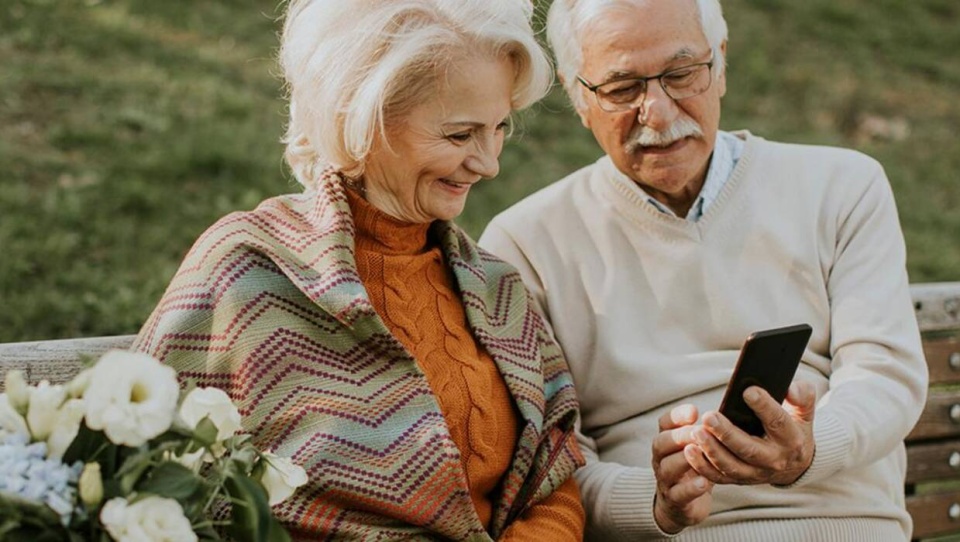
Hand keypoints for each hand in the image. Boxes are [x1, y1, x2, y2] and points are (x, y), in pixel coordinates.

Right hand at [651, 404, 713, 533]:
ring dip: (684, 459)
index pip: (665, 423)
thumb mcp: (698, 447)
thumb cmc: (694, 468)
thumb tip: (735, 408)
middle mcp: (661, 458)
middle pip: (661, 442)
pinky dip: (690, 488)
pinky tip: (704, 482)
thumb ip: (708, 431)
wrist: (680, 504)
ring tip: (701, 454)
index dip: (677, 416)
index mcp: (667, 441)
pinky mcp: (674, 500)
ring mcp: (665, 479)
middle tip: (700, 432)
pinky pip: (678, 493)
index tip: (695, 411)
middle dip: (680, 436)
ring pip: (667, 467)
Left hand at [686, 380, 816, 485]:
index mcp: (791, 439)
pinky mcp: (740, 480)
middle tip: (709, 417)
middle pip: (748, 449)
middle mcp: (774, 460)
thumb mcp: (804, 411)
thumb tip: (790, 388)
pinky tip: (689, 450)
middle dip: (727, 434)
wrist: (794, 462)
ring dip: (711, 451)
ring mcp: (755, 473)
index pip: (778, 422)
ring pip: (731, 466)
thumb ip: (802, 396)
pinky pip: (719, 477)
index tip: (748, 391)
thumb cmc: (794, 427)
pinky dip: (702, 467)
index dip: (764, 407)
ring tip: (696, 432)